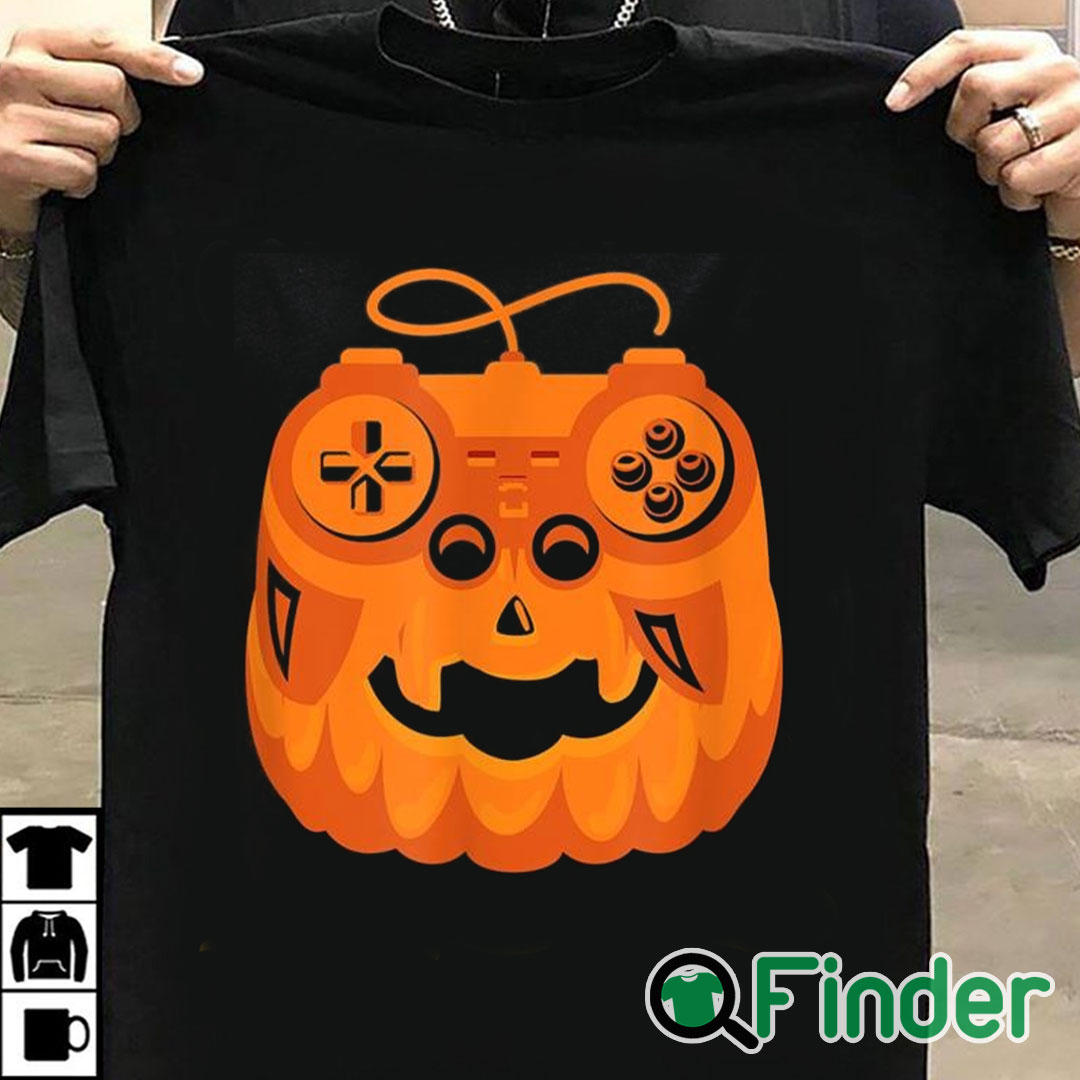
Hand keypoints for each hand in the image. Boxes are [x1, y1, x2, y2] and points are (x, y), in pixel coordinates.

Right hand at [0, 27, 203, 234]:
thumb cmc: (33, 132)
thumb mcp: (57, 89)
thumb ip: (96, 73)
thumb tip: (171, 70)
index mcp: (32, 45)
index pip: (105, 43)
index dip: (153, 58)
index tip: (190, 73)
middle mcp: (18, 71)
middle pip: (114, 87)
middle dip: (121, 119)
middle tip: (93, 132)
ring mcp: (14, 113)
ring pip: (105, 134)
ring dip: (99, 156)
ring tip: (67, 154)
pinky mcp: (15, 156)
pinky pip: (84, 170)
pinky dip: (82, 184)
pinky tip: (59, 179)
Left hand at [885, 29, 1079, 236]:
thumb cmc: (1039, 149)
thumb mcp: (1009, 110)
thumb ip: (979, 94)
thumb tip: (904, 101)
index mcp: (1033, 51)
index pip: (968, 45)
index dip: (925, 72)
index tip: (895, 103)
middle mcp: (1058, 69)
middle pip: (976, 86)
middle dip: (964, 130)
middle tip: (982, 148)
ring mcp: (1076, 106)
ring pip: (993, 143)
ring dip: (992, 172)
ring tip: (1017, 170)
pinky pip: (1017, 178)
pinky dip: (1015, 197)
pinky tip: (1036, 190)